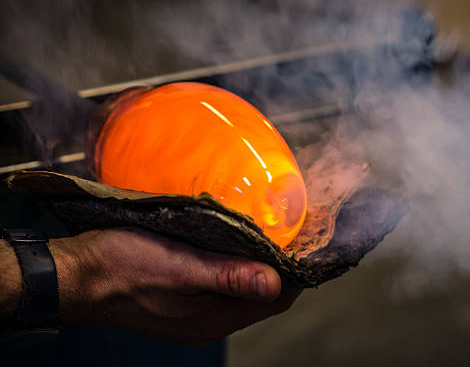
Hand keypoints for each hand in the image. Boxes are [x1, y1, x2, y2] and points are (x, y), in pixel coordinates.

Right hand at [48, 228, 300, 347]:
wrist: (74, 276)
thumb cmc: (122, 266)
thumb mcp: (179, 266)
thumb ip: (227, 277)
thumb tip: (274, 283)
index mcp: (213, 318)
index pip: (275, 300)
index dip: (295, 273)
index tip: (308, 245)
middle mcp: (208, 323)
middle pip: (261, 298)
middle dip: (279, 268)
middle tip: (289, 233)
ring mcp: (193, 316)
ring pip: (241, 292)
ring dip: (255, 266)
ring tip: (266, 234)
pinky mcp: (180, 303)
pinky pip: (220, 288)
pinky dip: (233, 269)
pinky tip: (230, 246)